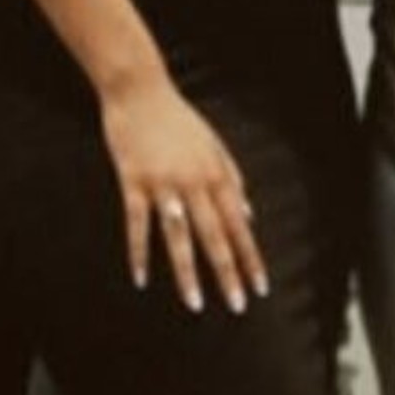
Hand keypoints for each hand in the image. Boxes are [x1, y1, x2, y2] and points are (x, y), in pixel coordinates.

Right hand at [101, 72, 268, 313]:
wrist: (141, 90)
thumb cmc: (179, 119)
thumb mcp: (215, 145)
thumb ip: (234, 179)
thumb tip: (250, 214)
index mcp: (217, 175)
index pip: (240, 226)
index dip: (251, 257)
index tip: (261, 287)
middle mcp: (195, 182)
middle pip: (215, 236)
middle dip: (229, 273)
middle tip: (238, 305)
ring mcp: (163, 183)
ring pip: (179, 237)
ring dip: (188, 273)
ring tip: (195, 304)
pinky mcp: (134, 181)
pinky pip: (137, 224)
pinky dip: (139, 253)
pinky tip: (142, 279)